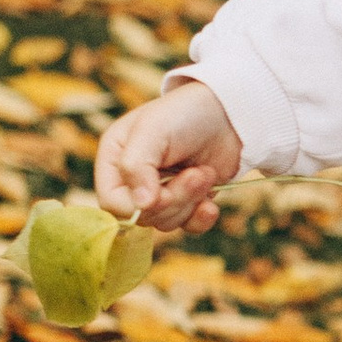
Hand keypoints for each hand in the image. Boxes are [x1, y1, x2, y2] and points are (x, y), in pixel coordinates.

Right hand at [96, 81, 242, 235]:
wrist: (229, 114)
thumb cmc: (185, 114)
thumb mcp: (153, 130)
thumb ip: (137, 165)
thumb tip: (141, 205)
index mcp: (115, 160)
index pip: (112, 203)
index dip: (136, 206)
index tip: (160, 190)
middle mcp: (134, 180)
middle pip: (143, 216)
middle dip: (173, 199)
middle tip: (195, 174)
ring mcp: (160, 192)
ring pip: (166, 223)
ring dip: (190, 201)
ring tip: (205, 172)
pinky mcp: (187, 201)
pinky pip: (188, 227)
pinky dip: (201, 218)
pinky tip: (210, 203)